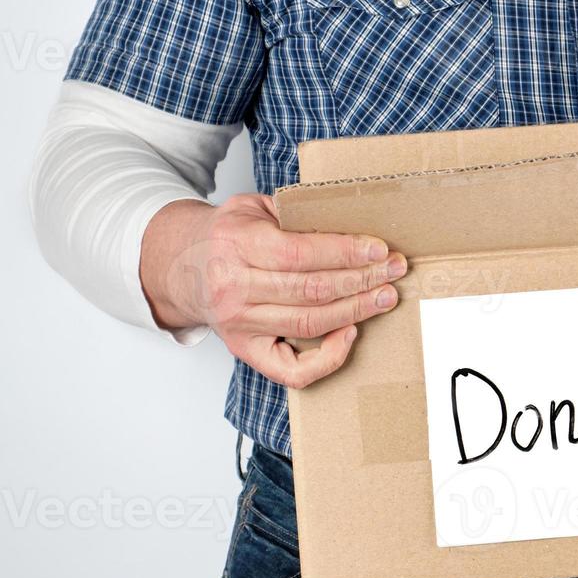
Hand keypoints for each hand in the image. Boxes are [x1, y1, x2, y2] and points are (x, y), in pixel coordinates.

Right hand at [141, 195, 406, 388]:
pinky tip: (351, 333)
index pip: (299, 254)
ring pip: (310, 324)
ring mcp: (239, 324)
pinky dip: (328, 357)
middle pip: (311, 290)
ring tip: (385, 296)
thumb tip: (348, 219)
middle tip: (394, 270)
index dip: (345, 253)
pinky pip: (293, 370)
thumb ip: (292, 212)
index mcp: (236, 244)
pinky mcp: (246, 351)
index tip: (378, 249)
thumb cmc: (227, 236)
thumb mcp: (252, 207)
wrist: (183, 266)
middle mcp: (234, 288)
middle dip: (361, 280)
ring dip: (356, 311)